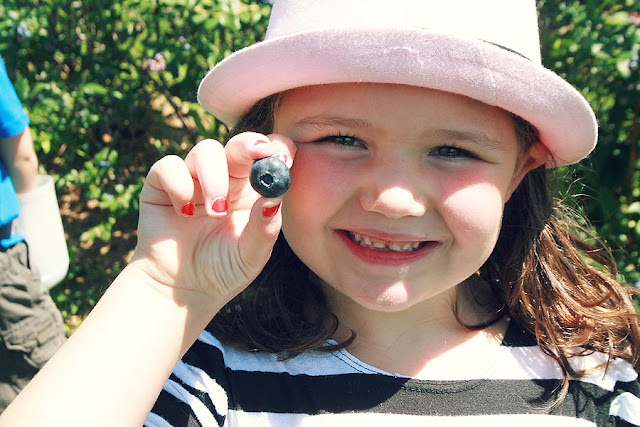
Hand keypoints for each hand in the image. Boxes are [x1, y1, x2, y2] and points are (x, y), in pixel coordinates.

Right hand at [130, 132, 295, 304]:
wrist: (181, 292)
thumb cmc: (222, 272)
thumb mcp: (251, 255)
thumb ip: (263, 228)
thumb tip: (274, 198)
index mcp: (251, 190)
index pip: (268, 156)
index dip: (277, 148)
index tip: (282, 156)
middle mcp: (225, 178)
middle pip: (239, 144)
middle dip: (249, 146)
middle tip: (258, 153)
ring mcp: (193, 178)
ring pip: (206, 150)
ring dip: (214, 177)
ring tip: (216, 212)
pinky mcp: (161, 184)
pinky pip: (169, 165)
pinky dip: (179, 184)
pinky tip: (184, 212)